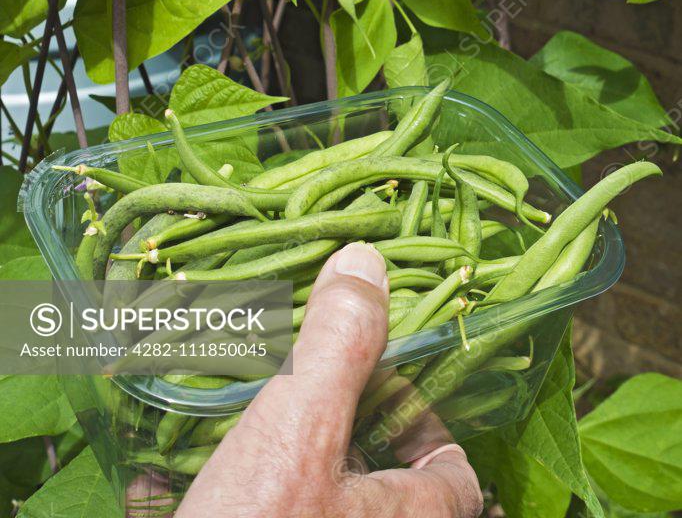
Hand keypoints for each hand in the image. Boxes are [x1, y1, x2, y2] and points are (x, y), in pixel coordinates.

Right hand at [175, 243, 482, 517]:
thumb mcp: (300, 428)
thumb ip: (339, 346)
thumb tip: (367, 264)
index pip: (452, 473)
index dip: (427, 419)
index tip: (384, 373)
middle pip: (372, 483)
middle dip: (332, 426)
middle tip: (298, 377)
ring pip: (300, 499)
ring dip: (261, 458)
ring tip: (227, 409)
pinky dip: (207, 499)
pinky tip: (156, 479)